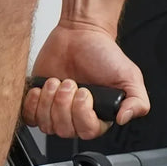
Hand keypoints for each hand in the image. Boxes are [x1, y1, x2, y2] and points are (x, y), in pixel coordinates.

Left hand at [22, 22, 149, 139]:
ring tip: (56, 81)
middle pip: (64, 130)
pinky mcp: (39, 102)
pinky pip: (29, 117)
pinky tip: (41, 89)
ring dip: (48, 101)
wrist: (80, 33)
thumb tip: (124, 118)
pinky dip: (32, 104)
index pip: (87, 131)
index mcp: (98, 116)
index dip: (81, 114)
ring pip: (46, 125)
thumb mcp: (130, 76)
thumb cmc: (103, 54)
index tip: (84, 92)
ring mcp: (55, 110)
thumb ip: (137, 101)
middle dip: (63, 104)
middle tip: (70, 82)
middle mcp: (76, 116)